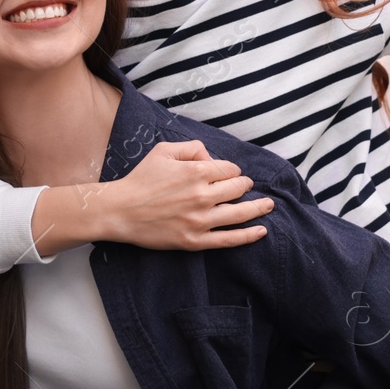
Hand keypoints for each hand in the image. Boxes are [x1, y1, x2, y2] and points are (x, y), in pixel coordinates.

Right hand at [92, 141, 273, 249]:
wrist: (120, 211)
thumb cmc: (140, 179)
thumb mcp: (163, 151)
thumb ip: (191, 148)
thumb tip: (210, 156)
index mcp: (196, 172)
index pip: (229, 169)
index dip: (231, 170)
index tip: (229, 173)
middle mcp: (202, 195)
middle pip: (238, 189)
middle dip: (245, 185)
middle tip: (245, 186)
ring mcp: (200, 220)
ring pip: (240, 213)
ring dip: (258, 208)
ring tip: (269, 205)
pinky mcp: (195, 240)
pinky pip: (229, 239)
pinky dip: (248, 236)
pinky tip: (261, 231)